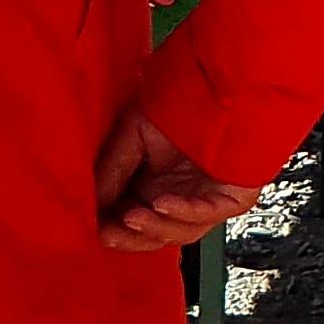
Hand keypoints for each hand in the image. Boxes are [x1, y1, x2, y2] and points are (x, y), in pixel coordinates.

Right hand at [95, 106, 257, 250]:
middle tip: (106, 232)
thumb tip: (92, 202)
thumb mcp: (133, 134)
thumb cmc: (181, 104)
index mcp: (154, 188)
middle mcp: (180, 198)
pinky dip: (184, 212)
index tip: (91, 226)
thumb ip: (113, 169)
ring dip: (154, 228)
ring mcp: (206, 200)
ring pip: (180, 231)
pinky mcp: (232, 198)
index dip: (110, 227)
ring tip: (131, 218)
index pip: (130, 222)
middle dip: (128, 237)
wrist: (222, 85)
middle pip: (153, 235)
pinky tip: (162, 204)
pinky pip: (208, 213)